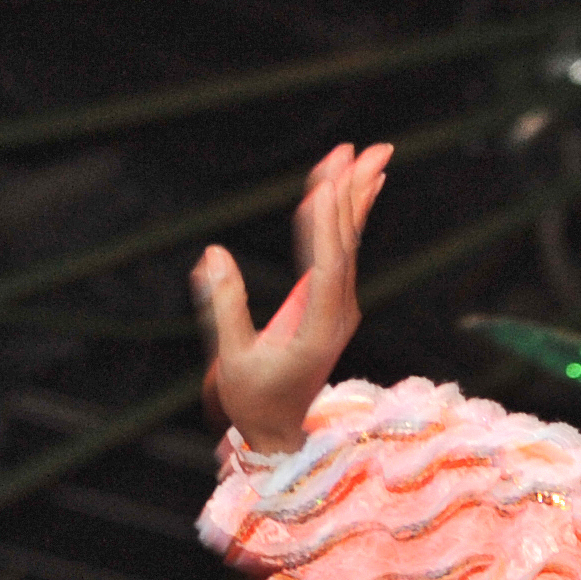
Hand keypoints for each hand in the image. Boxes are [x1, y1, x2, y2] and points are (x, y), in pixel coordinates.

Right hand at [195, 142, 388, 454]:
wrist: (279, 430)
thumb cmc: (253, 399)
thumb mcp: (232, 360)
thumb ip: (224, 307)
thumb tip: (212, 254)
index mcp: (317, 328)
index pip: (328, 269)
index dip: (327, 227)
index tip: (324, 186)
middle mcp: (338, 313)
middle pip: (347, 245)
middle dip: (351, 195)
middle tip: (360, 149)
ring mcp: (339, 307)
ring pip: (350, 243)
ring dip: (355, 197)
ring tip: (367, 154)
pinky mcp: (332, 302)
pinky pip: (343, 252)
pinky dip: (348, 217)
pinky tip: (358, 190)